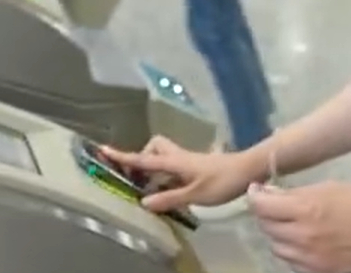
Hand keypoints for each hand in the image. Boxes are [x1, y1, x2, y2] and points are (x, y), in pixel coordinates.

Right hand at [100, 135, 264, 212]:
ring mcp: (187, 159)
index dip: (123, 156)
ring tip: (151, 189)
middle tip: (137, 177)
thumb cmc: (221, 181)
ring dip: (154, 167)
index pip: (143, 158)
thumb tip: (143, 201)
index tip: (103, 150)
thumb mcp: (195, 195)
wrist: (247, 169)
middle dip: (142, 158)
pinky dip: (166, 174)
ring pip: (163, 156)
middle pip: (153, 148)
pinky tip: (170, 189)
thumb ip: (169, 198)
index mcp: (174, 161)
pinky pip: (172, 165)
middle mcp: (177, 156)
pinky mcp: (195, 165)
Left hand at [248, 181, 350, 272]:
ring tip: (291, 223)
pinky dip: (293, 252)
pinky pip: (294, 263)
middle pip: (266, 227)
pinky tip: (304, 241)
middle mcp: (303, 237)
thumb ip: (297, 194)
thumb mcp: (330, 187)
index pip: (262, 205)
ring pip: (277, 248)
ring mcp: (311, 260)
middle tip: (275, 204)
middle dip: (266, 214)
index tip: (257, 190)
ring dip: (278, 234)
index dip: (255, 195)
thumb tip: (270, 193)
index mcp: (305, 210)